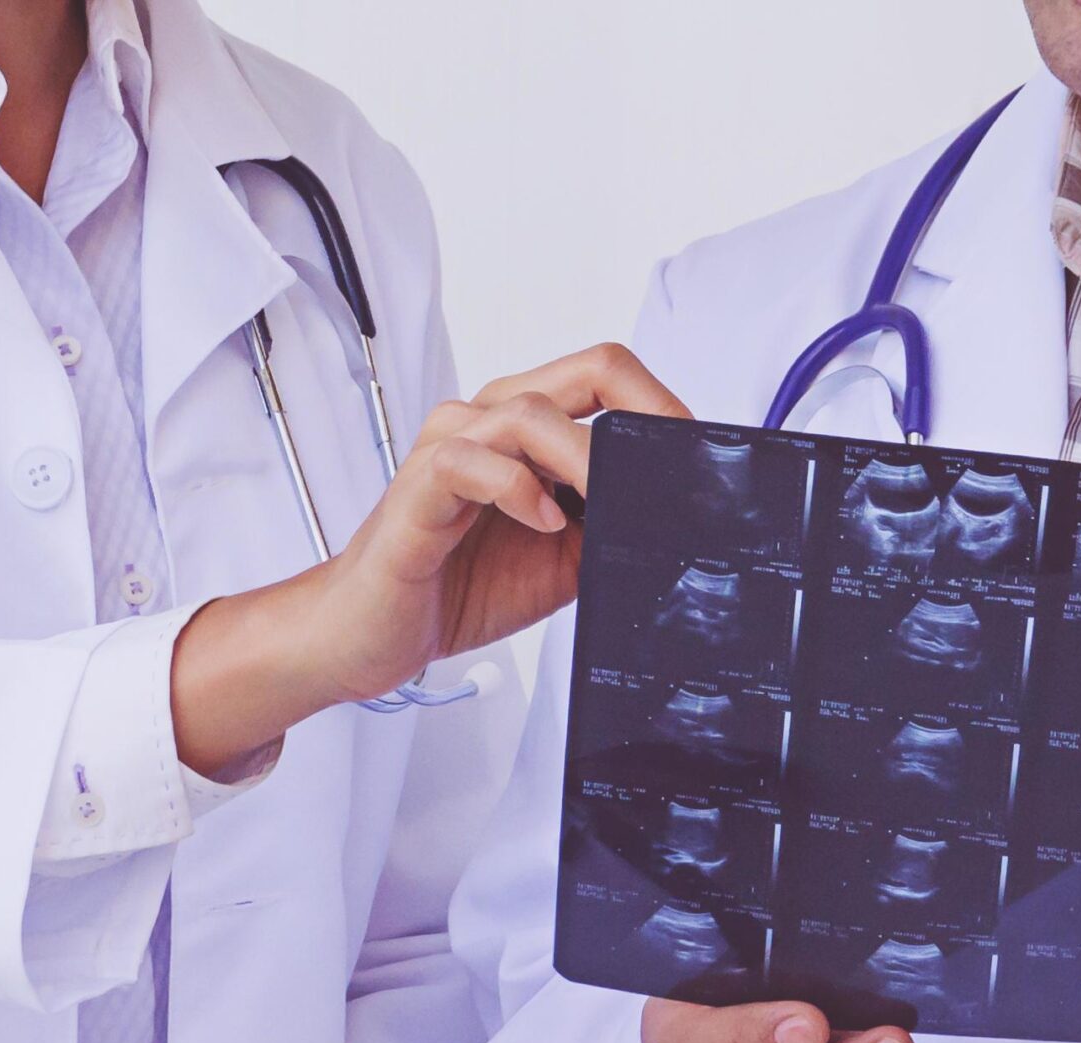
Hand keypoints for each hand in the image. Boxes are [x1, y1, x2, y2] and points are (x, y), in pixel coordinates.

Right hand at [170, 345, 687, 771]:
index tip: (707, 463)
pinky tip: (544, 521)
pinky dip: (516, 487)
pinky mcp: (417, 490)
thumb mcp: (569, 557)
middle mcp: (490, 421)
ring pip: (527, 412)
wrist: (373, 634)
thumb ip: (617, 525)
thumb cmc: (464, 583)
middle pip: (586, 371)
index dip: (667, 409)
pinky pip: (468, 462)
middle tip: (684, 472)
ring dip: (586, 458)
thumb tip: (689, 523)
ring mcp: (449, 450)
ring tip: (614, 503)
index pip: (611, 378)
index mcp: (532, 429)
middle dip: (649, 416)